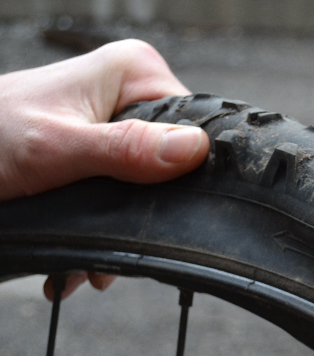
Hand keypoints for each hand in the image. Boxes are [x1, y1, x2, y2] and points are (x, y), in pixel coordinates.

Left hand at [0, 39, 209, 298]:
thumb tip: (194, 149)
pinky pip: (125, 199)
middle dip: (144, 216)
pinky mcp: (105, 156)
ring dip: (122, 235)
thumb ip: (127, 150)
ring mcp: (118, 128)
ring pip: (149, 193)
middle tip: (116, 251)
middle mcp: (131, 97)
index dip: (185, 175)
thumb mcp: (60, 149)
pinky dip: (105, 233)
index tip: (162, 211)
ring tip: (94, 265)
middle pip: (173, 169)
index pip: (194, 127)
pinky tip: (84, 259)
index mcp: (133, 74)